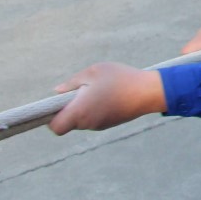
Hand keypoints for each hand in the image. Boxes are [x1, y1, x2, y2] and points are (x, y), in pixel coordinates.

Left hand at [49, 63, 166, 133]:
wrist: (150, 92)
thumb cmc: (120, 79)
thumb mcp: (94, 72)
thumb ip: (72, 82)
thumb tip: (57, 92)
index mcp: (80, 111)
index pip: (56, 127)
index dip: (50, 118)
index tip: (55, 105)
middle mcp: (88, 123)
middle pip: (68, 123)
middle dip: (69, 109)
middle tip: (80, 91)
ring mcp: (100, 125)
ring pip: (82, 120)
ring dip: (84, 108)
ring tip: (98, 90)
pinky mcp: (110, 123)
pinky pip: (95, 118)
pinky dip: (95, 109)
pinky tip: (108, 95)